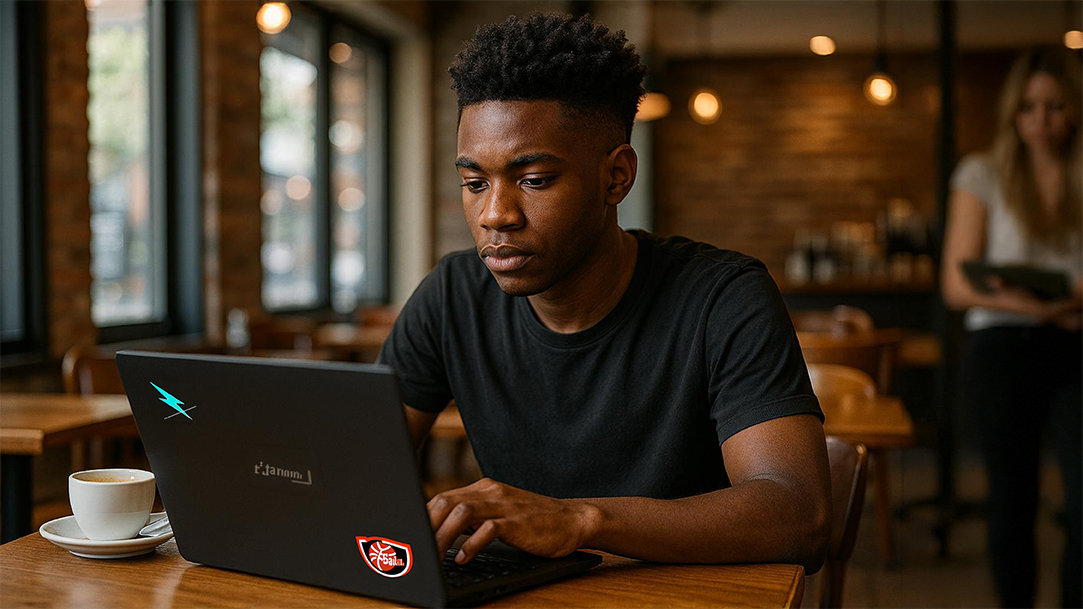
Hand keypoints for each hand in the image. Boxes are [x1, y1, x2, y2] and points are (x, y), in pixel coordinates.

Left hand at [427, 478, 600, 563]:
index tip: (409, 538)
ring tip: (433, 556)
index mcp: (483, 489)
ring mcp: (504, 505)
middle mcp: (491, 492)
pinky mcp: (518, 522)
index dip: (422, 518)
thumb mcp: (498, 514)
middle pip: (445, 501)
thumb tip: (440, 533)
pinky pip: (487, 529)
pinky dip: (471, 545)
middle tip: (415, 550)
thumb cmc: (534, 522)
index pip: (442, 498)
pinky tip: (463, 558)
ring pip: (461, 512)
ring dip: (442, 535)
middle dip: (426, 526)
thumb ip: (472, 519)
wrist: (573, 520)